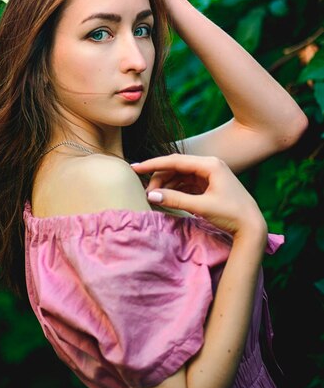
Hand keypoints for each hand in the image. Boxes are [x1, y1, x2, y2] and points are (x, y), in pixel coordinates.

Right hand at [131, 154, 266, 239]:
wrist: (253, 227)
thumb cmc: (231, 215)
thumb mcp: (201, 207)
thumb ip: (175, 199)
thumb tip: (151, 195)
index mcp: (210, 164)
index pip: (175, 160)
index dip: (153, 164)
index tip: (135, 167)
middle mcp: (210, 165)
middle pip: (177, 167)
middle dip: (160, 178)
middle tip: (147, 193)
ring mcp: (210, 174)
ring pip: (181, 175)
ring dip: (167, 185)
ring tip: (155, 198)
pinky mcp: (210, 185)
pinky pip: (187, 183)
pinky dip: (176, 190)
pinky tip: (167, 198)